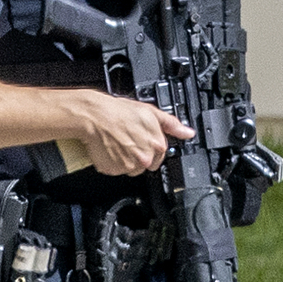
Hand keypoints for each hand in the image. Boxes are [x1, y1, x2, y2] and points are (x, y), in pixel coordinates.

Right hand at [64, 90, 190, 176]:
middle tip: (128, 138)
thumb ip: (172, 124)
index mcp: (157, 146)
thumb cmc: (119, 112)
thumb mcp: (150, 112)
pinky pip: (115, 169)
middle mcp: (144, 159)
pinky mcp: (112, 170)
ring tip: (118, 142)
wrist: (94, 116)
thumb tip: (188, 133)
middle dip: (139, 153)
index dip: (150, 145)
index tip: (140, 138)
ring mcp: (128, 166)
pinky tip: (110, 148)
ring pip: (131, 167)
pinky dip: (112, 161)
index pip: (160, 154)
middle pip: (146, 163)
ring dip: (125, 159)